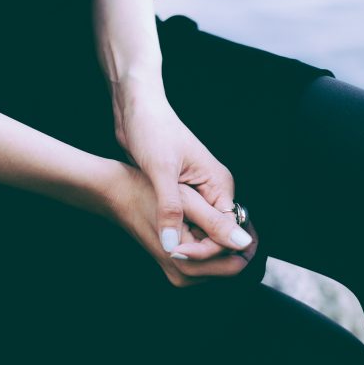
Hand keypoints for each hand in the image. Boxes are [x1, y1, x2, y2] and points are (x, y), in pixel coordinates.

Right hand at [104, 161, 258, 287]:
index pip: (235, 264)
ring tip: (218, 217)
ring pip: (220, 265)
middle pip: (229, 267)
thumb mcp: (187, 202)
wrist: (118, 196)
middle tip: (237, 216)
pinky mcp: (178, 268)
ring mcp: (180, 274)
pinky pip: (207, 261)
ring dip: (224, 243)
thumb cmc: (148, 193)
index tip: (248, 219)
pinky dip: (212, 244)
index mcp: (186, 263)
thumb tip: (245, 242)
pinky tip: (206, 224)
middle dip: (236, 244)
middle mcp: (183, 276)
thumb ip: (217, 224)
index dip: (246, 242)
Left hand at [112, 80, 252, 256]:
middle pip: (217, 232)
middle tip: (171, 254)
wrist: (137, 110)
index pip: (227, 229)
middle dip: (199, 247)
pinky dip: (178, 231)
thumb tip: (173, 246)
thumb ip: (170, 209)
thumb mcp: (160, 171)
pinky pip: (187, 220)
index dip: (208, 247)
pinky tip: (162, 238)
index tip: (179, 254)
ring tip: (167, 250)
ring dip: (187, 240)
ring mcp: (199, 191)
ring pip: (201, 228)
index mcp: (219, 183)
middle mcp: (214, 189)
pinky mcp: (182, 191)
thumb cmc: (152, 131)